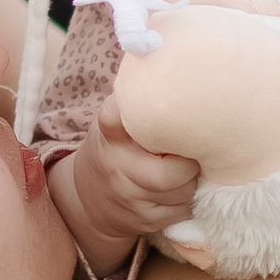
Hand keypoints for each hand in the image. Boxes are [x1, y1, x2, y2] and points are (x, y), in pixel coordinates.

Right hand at [47, 95, 199, 277]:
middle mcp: (116, 167)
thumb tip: (165, 58)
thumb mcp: (116, 123)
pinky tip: (180, 190)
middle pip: (168, 173)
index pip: (113, 118)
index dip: (127, 113)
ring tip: (187, 171)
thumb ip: (135, 102)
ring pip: (181, 194)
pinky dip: (187, 201)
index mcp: (110, 134)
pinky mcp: (142, 221)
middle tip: (192, 154)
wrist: (87, 198)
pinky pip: (180, 212)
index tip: (148, 110)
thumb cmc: (116, 149)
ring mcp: (128, 199)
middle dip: (189, 165)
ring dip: (192, 183)